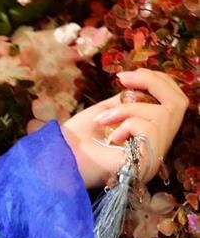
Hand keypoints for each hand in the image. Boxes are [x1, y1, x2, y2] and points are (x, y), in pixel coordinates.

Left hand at [61, 69, 187, 188]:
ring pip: (163, 113)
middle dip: (154, 83)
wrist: (59, 159)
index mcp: (150, 133)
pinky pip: (149, 128)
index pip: (174, 101)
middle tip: (124, 79)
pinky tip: (112, 137)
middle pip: (179, 103)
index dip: (159, 81)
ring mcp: (153, 155)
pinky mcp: (145, 162)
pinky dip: (127, 123)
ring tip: (104, 119)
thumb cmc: (78, 138)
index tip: (131, 74)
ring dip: (129, 108)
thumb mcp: (107, 112)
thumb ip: (128, 101)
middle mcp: (157, 145)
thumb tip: (138, 85)